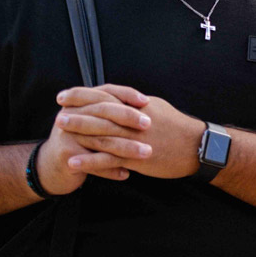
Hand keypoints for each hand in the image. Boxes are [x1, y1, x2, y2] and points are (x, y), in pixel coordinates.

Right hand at [34, 83, 151, 192]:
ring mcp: (68, 134)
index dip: (127, 95)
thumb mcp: (93, 121)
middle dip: (128, 118)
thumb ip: (111, 110)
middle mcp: (72, 114)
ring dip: (126, 148)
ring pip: (101, 139)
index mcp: (81, 103)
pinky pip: (93, 163)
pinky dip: (111, 169)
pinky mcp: (67, 154)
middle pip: (104, 112)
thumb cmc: (81, 141)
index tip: (148, 101)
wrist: (50, 167)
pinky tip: (126, 174)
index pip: (106, 92)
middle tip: (149, 124)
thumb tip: (146, 101)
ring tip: (146, 152)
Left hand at [48, 85, 203, 181]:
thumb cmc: (178, 128)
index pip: (105, 94)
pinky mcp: (136, 158)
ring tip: (60, 133)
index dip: (83, 94)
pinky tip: (73, 162)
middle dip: (77, 112)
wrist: (198, 147)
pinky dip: (89, 161)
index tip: (65, 95)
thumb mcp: (157, 108)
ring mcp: (135, 139)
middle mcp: (134, 119)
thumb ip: (135, 104)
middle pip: (100, 113)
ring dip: (79, 133)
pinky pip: (109, 159)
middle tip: (58, 113)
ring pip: (102, 134)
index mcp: (138, 105)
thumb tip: (119, 98)